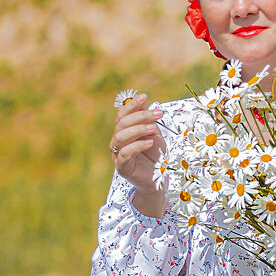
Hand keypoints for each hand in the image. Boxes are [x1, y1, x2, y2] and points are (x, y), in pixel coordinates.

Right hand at [110, 93, 166, 213]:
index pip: (122, 115)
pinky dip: (137, 146)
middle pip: (122, 123)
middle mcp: (117, 142)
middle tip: (158, 114)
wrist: (158, 178)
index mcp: (123, 132)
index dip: (132, 105)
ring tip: (154, 128)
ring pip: (120, 136)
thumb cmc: (155, 156)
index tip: (145, 97)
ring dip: (138, 129)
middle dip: (140, 116)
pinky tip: (149, 142)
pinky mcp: (122, 167)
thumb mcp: (154, 134)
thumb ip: (148, 120)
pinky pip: (125, 153)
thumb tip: (144, 101)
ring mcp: (117, 154)